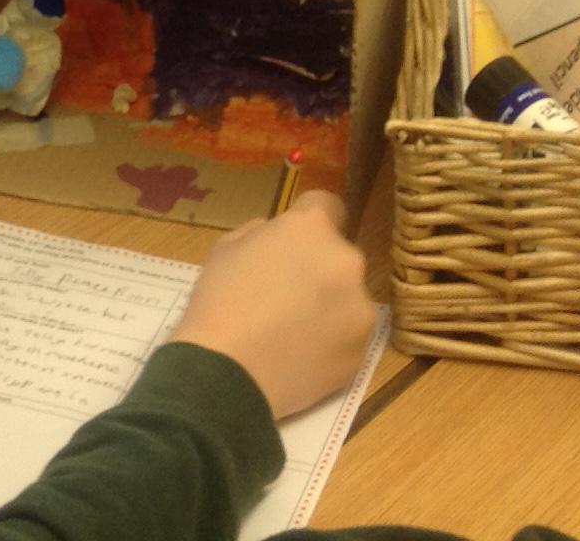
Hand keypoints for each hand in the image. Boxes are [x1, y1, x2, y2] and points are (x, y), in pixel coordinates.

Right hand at [169, 193, 374, 420]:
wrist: (225, 374)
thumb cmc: (218, 303)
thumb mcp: (227, 246)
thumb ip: (262, 232)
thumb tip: (277, 238)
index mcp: (312, 228)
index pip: (327, 205)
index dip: (308, 221)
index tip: (292, 243)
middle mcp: (347, 261)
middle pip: (338, 255)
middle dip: (318, 267)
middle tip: (286, 294)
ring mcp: (360, 309)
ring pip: (348, 297)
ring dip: (329, 305)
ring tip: (293, 331)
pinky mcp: (361, 351)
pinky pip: (349, 336)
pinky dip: (331, 342)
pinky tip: (300, 356)